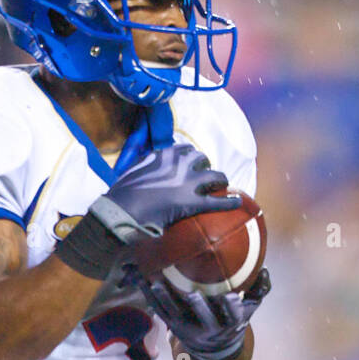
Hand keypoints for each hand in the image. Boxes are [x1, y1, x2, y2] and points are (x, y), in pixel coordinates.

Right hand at [91, 144, 237, 243]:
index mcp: (163, 155)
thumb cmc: (121, 195)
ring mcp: (188, 182)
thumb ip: (145, 167)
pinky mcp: (192, 202)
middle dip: (205, 166)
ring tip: (223, 186)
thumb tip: (146, 170)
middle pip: (202, 159)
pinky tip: (238, 203)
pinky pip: (218, 201)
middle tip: (205, 176)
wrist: (120, 210)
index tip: (191, 163)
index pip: (184, 149)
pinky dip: (230, 202)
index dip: (190, 156)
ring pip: (215, 176)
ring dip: (220, 180)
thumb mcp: (133, 171)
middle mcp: (179, 164)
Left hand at [127, 266, 270, 359]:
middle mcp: (208, 329)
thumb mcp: (248, 309)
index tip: (230, 295)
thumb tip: (265, 269)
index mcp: (229, 324)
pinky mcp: (172, 325)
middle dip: (197, 306)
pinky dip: (151, 296)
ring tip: (157, 282)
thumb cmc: (233, 320)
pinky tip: (143, 280)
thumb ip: (258, 290)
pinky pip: (160, 310)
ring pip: (176, 313)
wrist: (213, 347)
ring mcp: (188, 328)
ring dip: (166, 298)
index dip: (231, 307)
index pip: (232, 317)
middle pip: (203, 318)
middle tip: (192, 292)